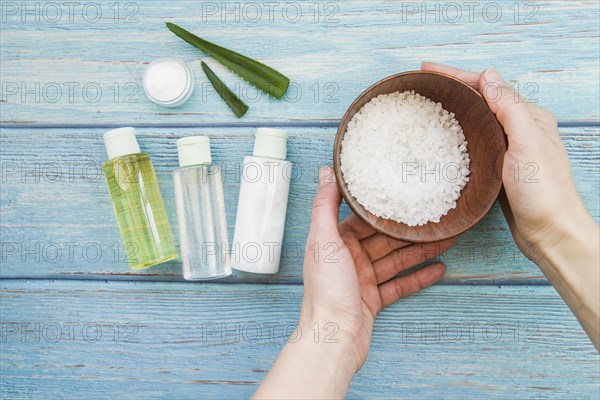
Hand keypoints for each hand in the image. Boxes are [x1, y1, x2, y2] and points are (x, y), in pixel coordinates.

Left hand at [255, 167, 454, 398]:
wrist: (332, 338)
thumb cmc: (326, 289)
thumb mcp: (323, 241)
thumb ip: (325, 206)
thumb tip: (326, 171)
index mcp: (335, 241)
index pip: (364, 218)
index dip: (385, 207)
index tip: (406, 193)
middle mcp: (348, 258)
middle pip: (385, 239)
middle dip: (410, 229)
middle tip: (437, 216)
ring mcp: (362, 280)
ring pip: (397, 260)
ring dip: (421, 250)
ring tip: (448, 239)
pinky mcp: (374, 300)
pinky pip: (400, 284)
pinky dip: (419, 277)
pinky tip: (439, 269)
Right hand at [420, 63, 598, 349]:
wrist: (550, 232)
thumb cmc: (543, 191)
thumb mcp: (526, 144)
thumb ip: (509, 108)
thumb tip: (488, 76)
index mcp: (529, 118)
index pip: (488, 87)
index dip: (456, 76)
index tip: (428, 70)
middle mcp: (520, 129)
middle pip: (480, 100)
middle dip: (452, 89)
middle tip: (423, 84)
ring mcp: (509, 149)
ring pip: (477, 120)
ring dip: (454, 109)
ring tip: (428, 105)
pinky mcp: (499, 168)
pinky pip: (475, 142)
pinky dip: (458, 134)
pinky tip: (443, 137)